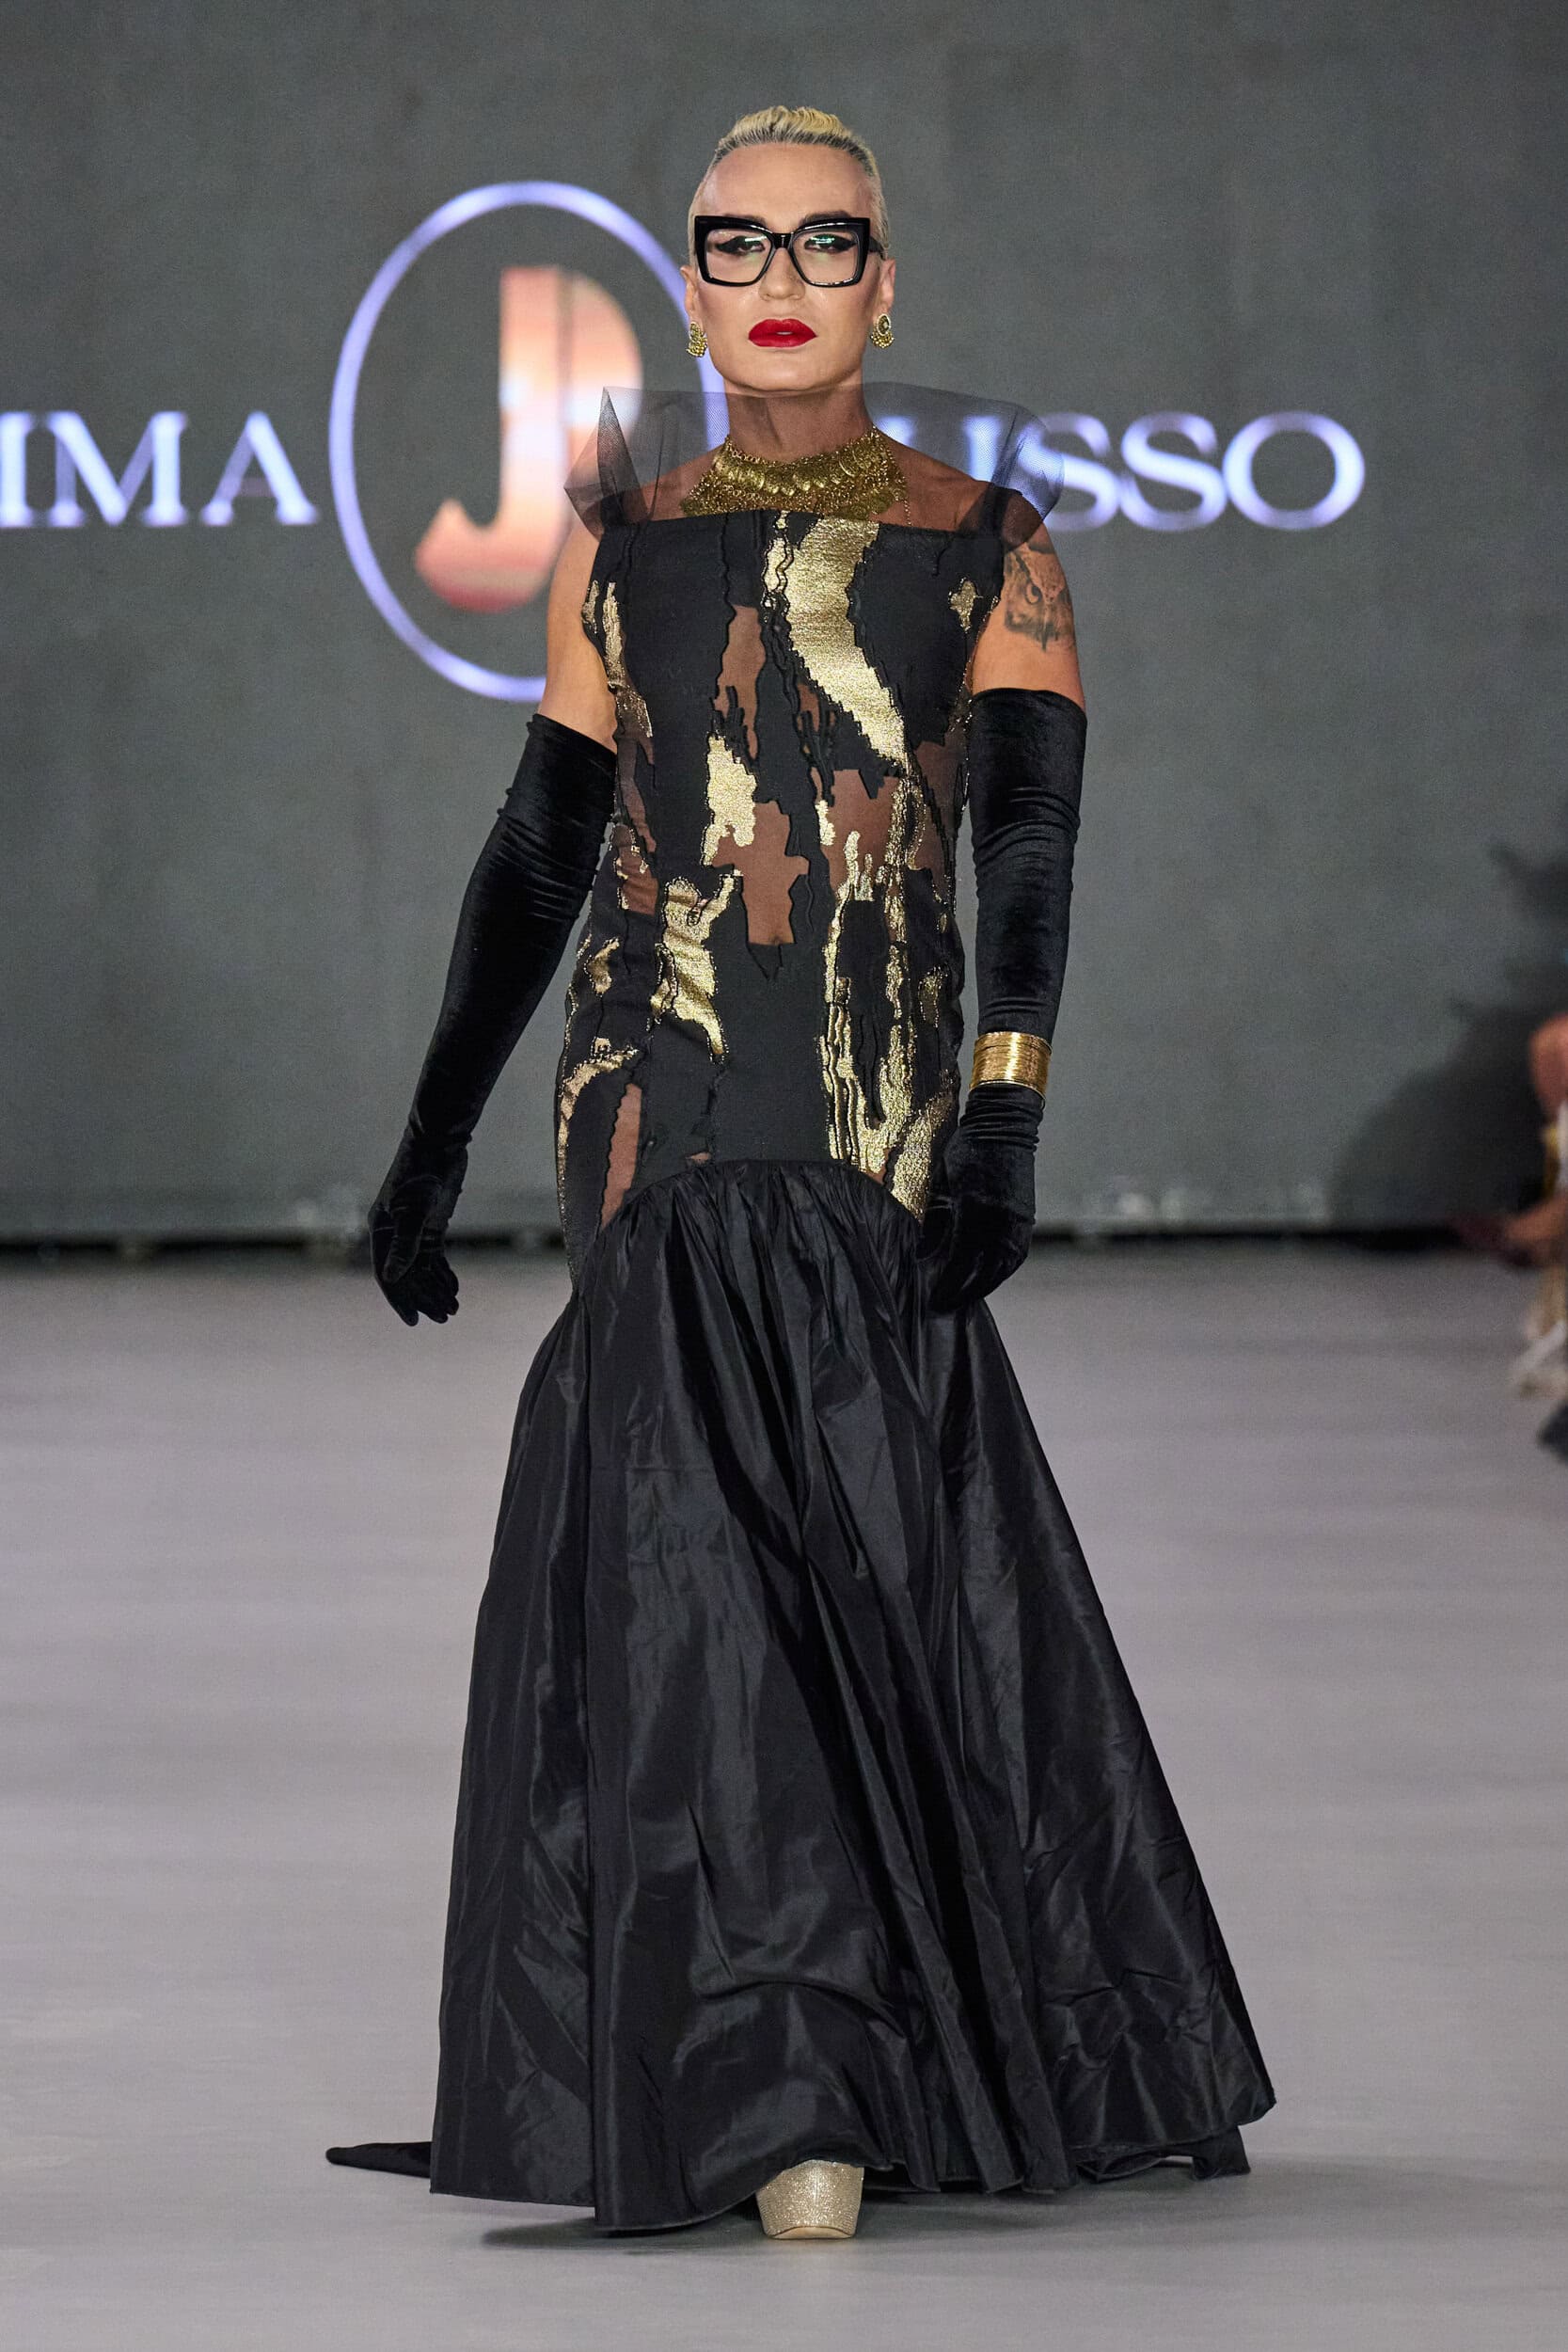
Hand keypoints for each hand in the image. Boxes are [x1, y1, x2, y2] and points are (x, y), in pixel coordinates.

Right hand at [368, 1148, 466, 1325]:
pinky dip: (443, 1273)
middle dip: (424, 1298)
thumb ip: (405, 1243)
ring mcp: (411, 1229)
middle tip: (445, 1317)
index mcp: (380, 1229)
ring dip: (436, 1289)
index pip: (387, 1274)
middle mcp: (392, 1232)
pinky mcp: (429, 1225)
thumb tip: (393, 1276)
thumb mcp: (416, 1209)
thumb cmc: (423, 1170)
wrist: (439, 1141)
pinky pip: (433, 1257)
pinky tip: (454, 1288)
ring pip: (421, 1268)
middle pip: (406, 1275)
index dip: (400, 1299)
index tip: (414, 1321)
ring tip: (453, 1309)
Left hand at [918, 1086, 1040, 1313]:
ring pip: (1002, 1268)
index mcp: (975, 1211)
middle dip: (962, 1293)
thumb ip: (933, 1221)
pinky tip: (988, 1278)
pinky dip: (1001, 1271)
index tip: (933, 1299)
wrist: (1003, 1125)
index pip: (960, 1261)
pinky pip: (1014, 1255)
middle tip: (944, 1307)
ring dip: (984, 1286)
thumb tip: (922, 1255)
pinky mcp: (1025, 1218)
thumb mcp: (940, 1183)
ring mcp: (1017, 1220)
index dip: (946, 1285)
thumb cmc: (965, 1150)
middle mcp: (999, 1221)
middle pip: (983, 1272)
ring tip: (965, 1297)